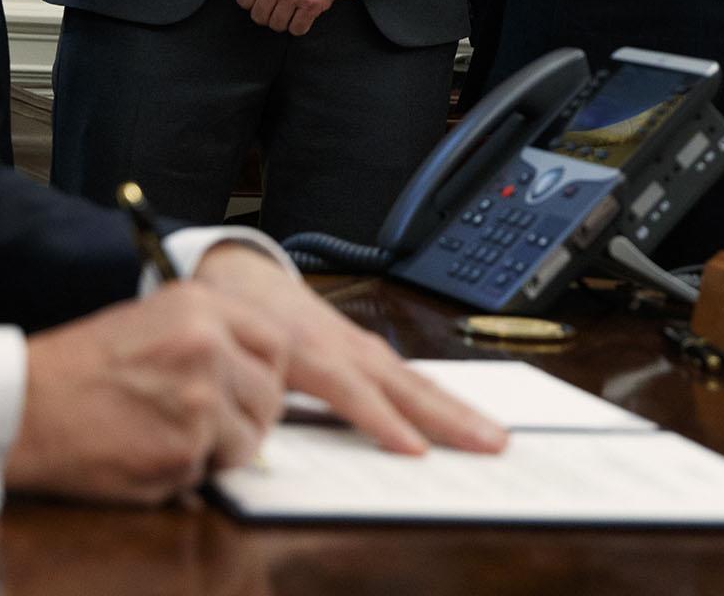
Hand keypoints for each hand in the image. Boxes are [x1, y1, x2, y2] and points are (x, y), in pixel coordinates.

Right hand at [6, 283, 287, 504]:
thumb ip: (210, 336)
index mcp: (200, 307)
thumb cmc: (79, 367)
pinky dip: (184, 473)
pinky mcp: (183, 452)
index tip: (250, 389)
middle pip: (270, 397)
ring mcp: (199, 402)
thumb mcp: (151, 320)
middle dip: (247, 418)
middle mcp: (207, 347)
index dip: (267, 374)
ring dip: (217, 449)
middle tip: (207, 424)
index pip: (277, 344)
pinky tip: (144, 451)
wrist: (25, 405)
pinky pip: (209, 472)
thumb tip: (257, 371)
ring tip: (167, 435)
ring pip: (247, 441)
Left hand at [192, 244, 507, 456]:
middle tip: (491, 443)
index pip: (351, 390)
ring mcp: (358, 343)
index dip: (382, 420)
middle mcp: (342, 345)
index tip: (416, 451)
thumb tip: (262, 449)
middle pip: (402, 385)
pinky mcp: (364, 344)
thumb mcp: (231, 358)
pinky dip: (437, 392)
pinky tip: (459, 413)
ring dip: (454, 408)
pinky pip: (406, 371)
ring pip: (413, 378)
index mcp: (305, 349)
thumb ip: (251, 399)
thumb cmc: (234, 321)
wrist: (238, 273)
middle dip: (449, 416)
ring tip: (492, 435)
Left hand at [234, 0, 334, 34]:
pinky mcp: (313, 3)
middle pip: (258, 16)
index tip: (261, 1)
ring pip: (276, 25)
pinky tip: (303, 14)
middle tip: (277, 7)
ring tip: (291, 10)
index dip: (253, 3)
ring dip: (283, 21)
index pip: (243, 0)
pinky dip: (299, 26)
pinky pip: (297, 29)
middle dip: (267, 14)